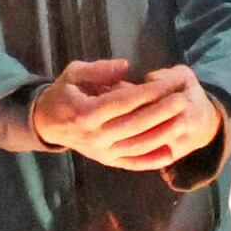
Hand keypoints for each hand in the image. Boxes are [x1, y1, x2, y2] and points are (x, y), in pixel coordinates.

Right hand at [36, 60, 219, 171]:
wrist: (47, 124)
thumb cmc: (63, 94)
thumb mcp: (73, 73)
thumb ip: (98, 69)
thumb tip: (126, 66)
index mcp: (85, 112)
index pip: (124, 101)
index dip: (149, 92)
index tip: (169, 83)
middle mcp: (95, 135)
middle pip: (135, 124)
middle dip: (162, 112)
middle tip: (183, 99)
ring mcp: (102, 152)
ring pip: (138, 146)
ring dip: (163, 135)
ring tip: (183, 120)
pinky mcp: (107, 161)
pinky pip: (133, 163)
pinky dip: (152, 160)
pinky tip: (171, 152)